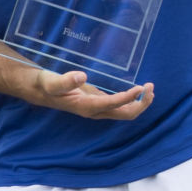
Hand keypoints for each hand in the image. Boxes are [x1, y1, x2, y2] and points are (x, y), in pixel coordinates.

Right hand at [32, 66, 154, 120]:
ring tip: (150, 89)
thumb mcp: (52, 82)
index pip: (113, 105)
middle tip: (151, 88)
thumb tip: (82, 76)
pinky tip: (139, 91)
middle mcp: (95, 111)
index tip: (140, 87)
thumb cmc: (47, 85)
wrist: (40, 91)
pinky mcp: (98, 103)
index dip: (129, 98)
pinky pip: (120, 106)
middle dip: (140, 104)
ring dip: (139, 103)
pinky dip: (133, 100)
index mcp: (86, 107)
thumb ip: (65, 81)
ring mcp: (98, 108)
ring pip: (124, 112)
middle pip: (124, 114)